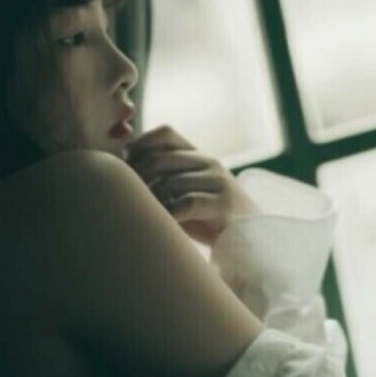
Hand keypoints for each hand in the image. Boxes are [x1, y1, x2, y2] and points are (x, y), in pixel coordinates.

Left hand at [126, 125, 259, 246]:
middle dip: (138, 178)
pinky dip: (168, 215)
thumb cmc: (210, 221)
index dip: (140, 145)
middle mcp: (210, 163)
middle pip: (161, 159)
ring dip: (151, 201)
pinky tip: (162, 225)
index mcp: (200, 157)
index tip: (126, 167)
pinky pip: (185, 204)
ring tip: (142, 215)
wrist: (253, 243)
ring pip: (169, 183)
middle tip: (126, 198)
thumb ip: (164, 182)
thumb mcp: (187, 194)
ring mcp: (219, 182)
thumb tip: (122, 177)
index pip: (166, 133)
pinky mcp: (224, 204)